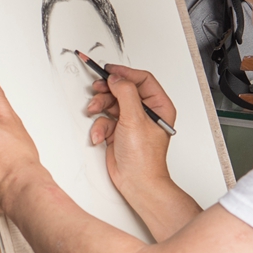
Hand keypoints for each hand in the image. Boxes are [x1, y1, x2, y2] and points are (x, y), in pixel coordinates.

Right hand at [83, 63, 175, 197]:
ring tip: (94, 111)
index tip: (109, 70)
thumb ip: (125, 94)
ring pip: (111, 103)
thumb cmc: (144, 158)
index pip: (142, 80)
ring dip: (100, 107)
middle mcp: (145, 112)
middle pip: (123, 89)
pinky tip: (100, 135)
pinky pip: (105, 119)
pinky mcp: (118, 131)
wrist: (136, 182)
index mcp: (158, 106)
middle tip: (97, 88)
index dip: (124, 73)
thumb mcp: (135, 119)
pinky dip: (100, 126)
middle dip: (108, 90)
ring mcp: (131, 121)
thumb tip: (117, 78)